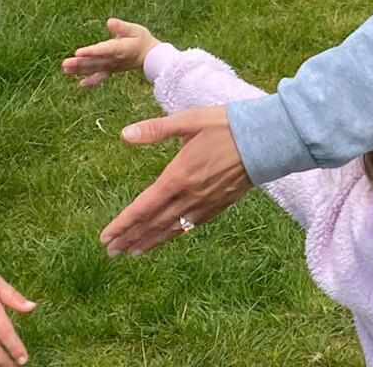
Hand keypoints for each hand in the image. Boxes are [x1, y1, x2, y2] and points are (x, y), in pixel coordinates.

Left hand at [62, 18, 161, 87]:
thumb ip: (122, 27)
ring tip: (65, 69)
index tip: (77, 52)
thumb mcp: (136, 29)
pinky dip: (91, 82)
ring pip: (93, 69)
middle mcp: (113, 60)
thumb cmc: (143, 40)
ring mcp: (111, 66)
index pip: (102, 50)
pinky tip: (81, 84)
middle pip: (93, 61)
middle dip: (79, 63)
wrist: (151, 56)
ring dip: (79, 70)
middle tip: (65, 63)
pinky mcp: (111, 70)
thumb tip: (109, 22)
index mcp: (119, 48)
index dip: (90, 51)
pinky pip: (100, 77)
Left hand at [101, 105, 250, 255]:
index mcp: (178, 176)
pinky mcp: (220, 204)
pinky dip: (175, 234)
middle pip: (154, 223)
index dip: (123, 223)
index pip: (143, 207)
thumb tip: (125, 134)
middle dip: (130, 238)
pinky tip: (167, 238)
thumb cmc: (227, 125)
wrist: (267, 139)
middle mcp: (189, 195)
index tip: (105, 237)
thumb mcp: (189, 120)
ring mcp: (205, 203)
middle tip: (111, 252)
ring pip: (172, 228)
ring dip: (150, 242)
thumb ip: (156, 130)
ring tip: (133, 253)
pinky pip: (192, 225)